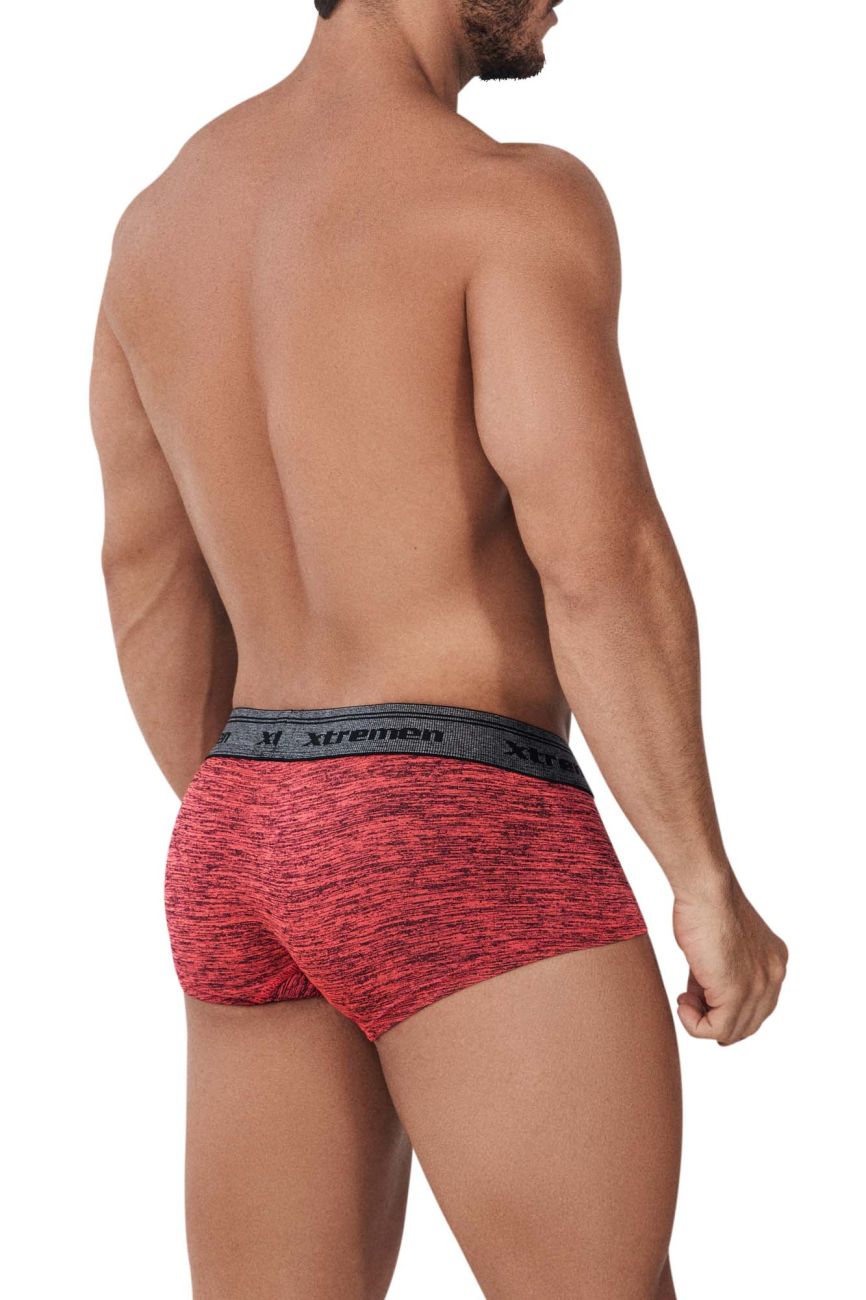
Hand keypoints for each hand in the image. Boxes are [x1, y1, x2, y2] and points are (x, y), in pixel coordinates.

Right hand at [672, 870, 787, 1045]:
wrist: (706, 890)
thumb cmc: (704, 905)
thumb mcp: (719, 945)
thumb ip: (719, 973)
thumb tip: (701, 998)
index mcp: (773, 962)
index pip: (755, 1005)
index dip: (723, 1005)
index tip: (696, 990)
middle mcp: (773, 976)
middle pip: (747, 1023)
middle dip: (714, 1017)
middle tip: (688, 998)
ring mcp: (758, 987)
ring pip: (733, 1031)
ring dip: (702, 1022)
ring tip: (684, 999)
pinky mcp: (736, 994)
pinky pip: (716, 1031)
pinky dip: (694, 1024)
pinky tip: (683, 1003)